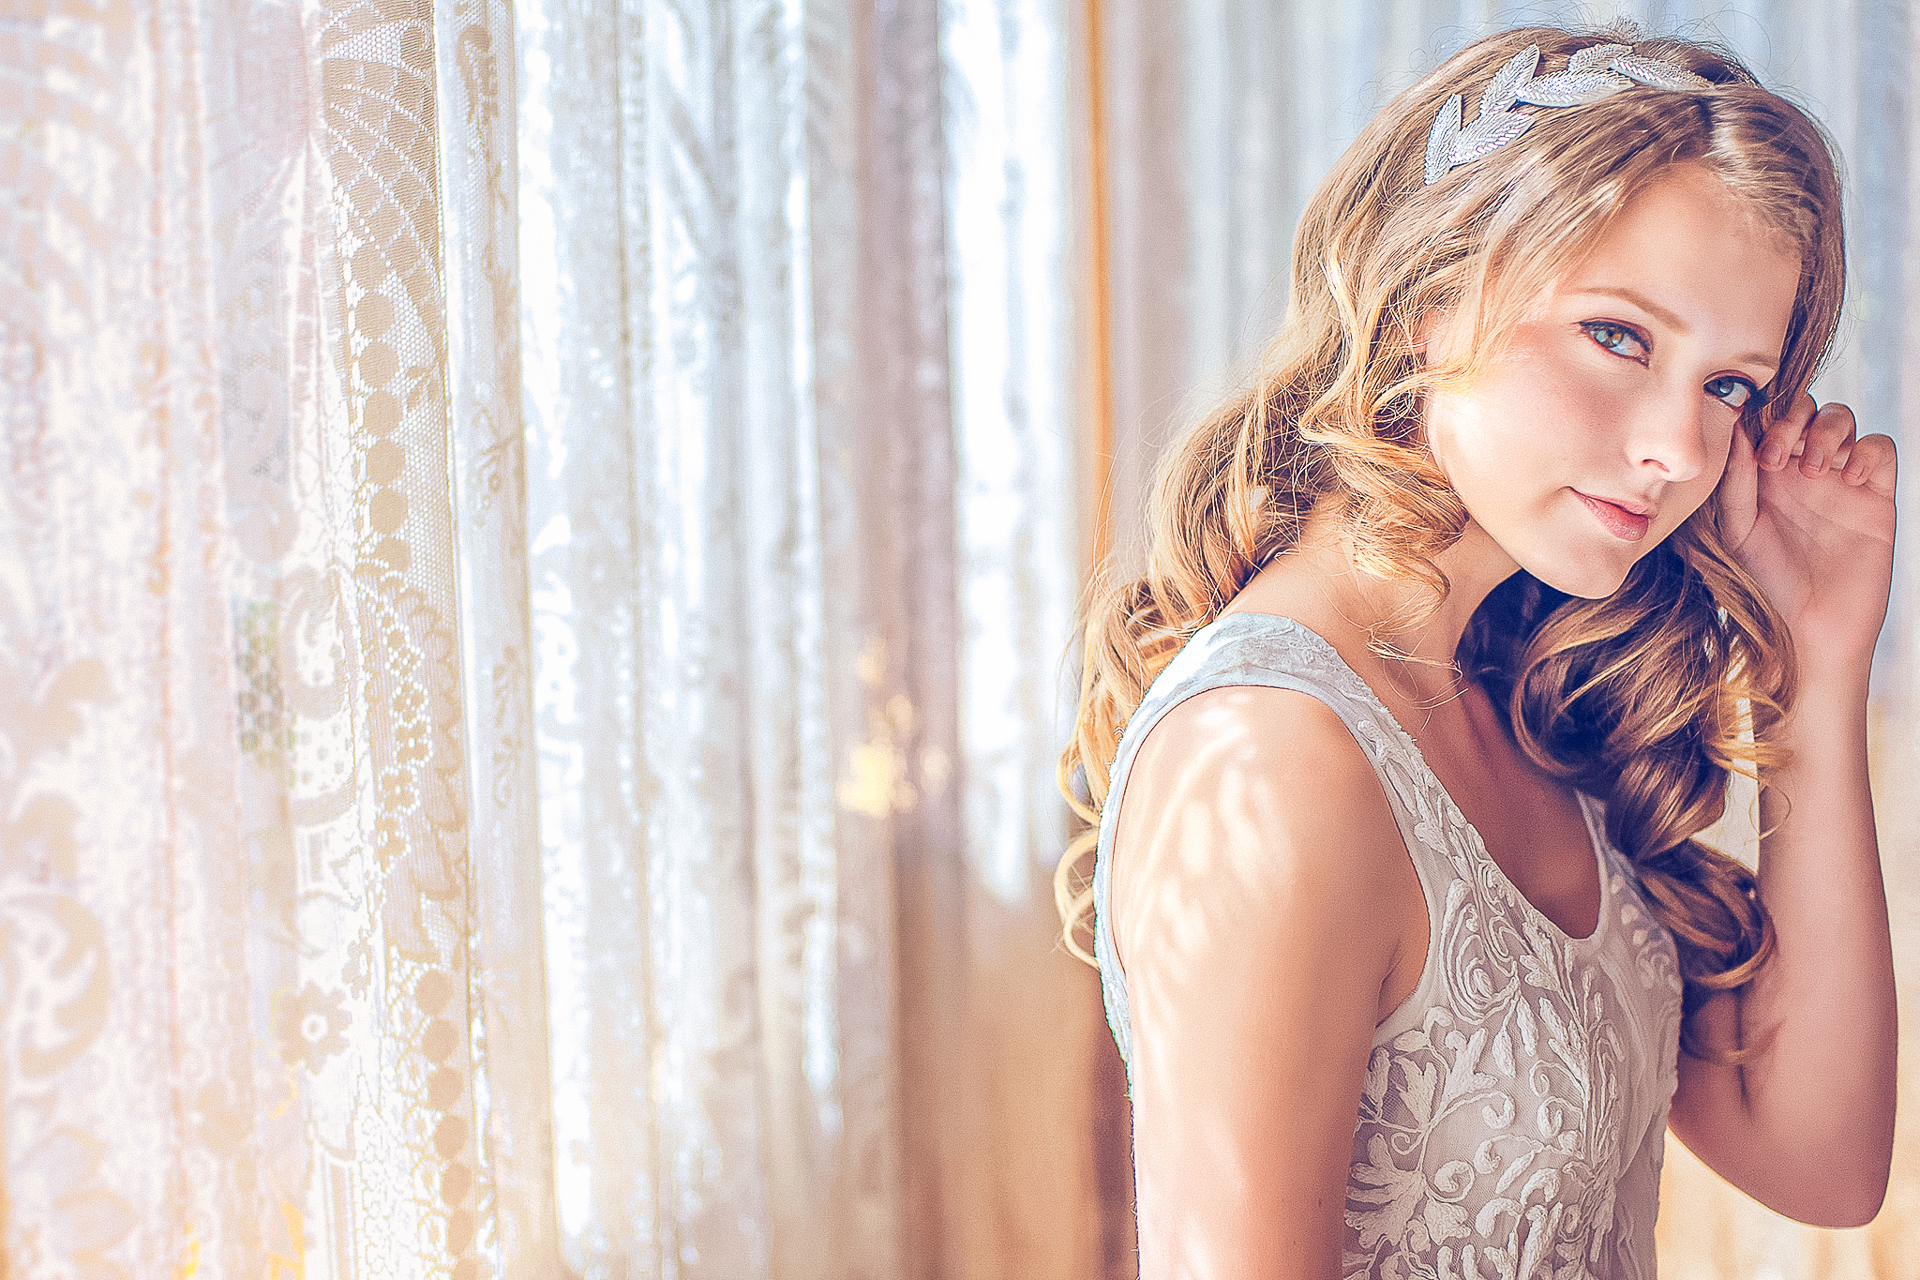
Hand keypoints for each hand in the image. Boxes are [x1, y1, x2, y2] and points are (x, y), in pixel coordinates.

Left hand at [1718, 391, 1896, 666]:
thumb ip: (1736, 481)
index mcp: (1763, 473)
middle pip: (1805, 410)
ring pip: (1841, 420)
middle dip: (1793, 419)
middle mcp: (1800, 469)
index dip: (1761, 417)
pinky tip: (1848, 478)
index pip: (1766, 419)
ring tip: (1813, 471)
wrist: (1811, 623)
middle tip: (1778, 457)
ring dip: (1826, 433)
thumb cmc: (1766, 582)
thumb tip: (1738, 428)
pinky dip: (1865, 451)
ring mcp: (1840, 478)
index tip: (1753, 445)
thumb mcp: (1737, 529)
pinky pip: (1879, 448)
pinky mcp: (1876, 493)